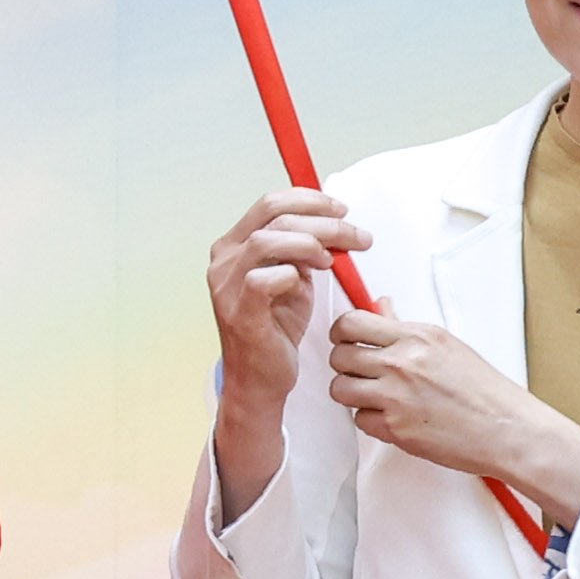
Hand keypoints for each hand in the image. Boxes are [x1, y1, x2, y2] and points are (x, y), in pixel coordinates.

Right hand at [201, 191, 356, 423]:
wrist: (261, 378)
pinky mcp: (239, 311)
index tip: (341, 210)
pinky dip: (291, 275)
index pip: (270, 203)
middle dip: (323, 220)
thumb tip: (331, 225)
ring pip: (267, 241)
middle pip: (274, 215)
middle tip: (355, 235)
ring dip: (311, 244)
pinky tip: (306, 283)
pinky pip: (263, 279)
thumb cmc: (276, 329)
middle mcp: (224, 260)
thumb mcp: (293, 279)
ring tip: (331, 261)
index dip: (310, 200)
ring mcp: (227, 286)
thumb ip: (302, 250)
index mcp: (234, 246)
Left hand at [320, 302, 579, 532]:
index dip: (342, 332)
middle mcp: (402, 362)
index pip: (352, 322)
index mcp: (416, 336)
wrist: (506, 430)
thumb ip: (405, 328)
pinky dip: (371, 421)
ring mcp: (395, 396)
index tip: (345, 340)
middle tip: (359, 372)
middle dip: (345, 365)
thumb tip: (381, 305)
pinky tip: (393, 418)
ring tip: (374, 397)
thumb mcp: (445, 346)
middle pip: (339, 356)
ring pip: (340, 389)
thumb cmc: (484, 391)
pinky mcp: (394, 428)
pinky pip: (359, 420)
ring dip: (352, 394)